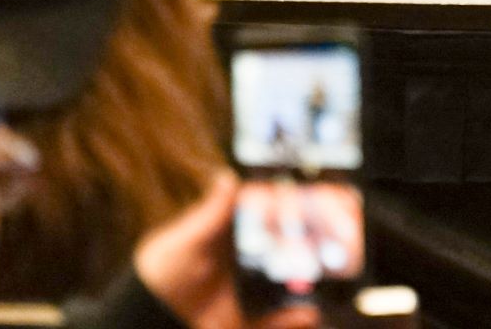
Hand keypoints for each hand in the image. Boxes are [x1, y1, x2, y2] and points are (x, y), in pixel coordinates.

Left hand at [133, 173, 318, 328]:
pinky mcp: (251, 320)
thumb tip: (227, 177)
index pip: (277, 218)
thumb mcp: (184, 240)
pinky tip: (310, 314)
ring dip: (315, 284)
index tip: (326, 200)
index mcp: (240, 235)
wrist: (149, 316)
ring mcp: (255, 292)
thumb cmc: (161, 271)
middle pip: (295, 251)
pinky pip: (282, 319)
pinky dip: (298, 318)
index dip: (302, 210)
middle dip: (319, 247)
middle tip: (342, 240)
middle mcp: (253, 262)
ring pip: (295, 286)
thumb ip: (210, 214)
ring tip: (336, 278)